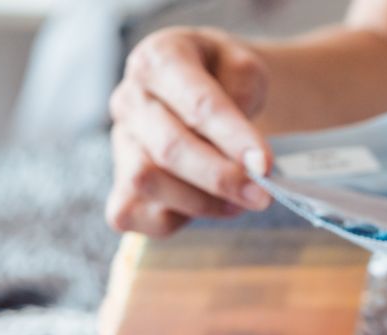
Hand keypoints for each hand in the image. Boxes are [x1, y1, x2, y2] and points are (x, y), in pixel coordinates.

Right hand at [107, 28, 273, 236]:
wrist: (206, 90)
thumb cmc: (224, 79)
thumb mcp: (244, 65)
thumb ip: (244, 91)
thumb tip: (244, 149)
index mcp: (159, 61)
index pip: (197, 104)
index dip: (233, 138)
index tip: (264, 165)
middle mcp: (130, 100)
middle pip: (168, 149)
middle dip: (221, 179)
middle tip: (262, 196)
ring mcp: (122, 144)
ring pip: (148, 182)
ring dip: (202, 202)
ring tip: (240, 202)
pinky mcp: (122, 184)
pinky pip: (134, 214)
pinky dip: (174, 221)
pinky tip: (208, 208)